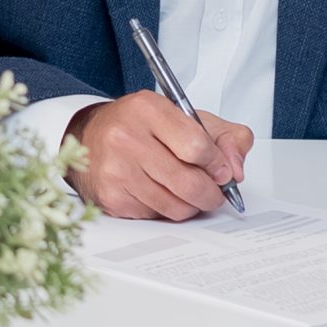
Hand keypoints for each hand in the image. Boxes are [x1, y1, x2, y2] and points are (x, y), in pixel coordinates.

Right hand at [64, 92, 251, 219]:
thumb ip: (225, 136)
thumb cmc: (140, 126)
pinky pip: (156, 216)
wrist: (90, 136)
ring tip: (186, 191)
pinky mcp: (111, 198)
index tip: (222, 170)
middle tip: (213, 192)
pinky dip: (165, 210)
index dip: (218, 164)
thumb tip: (236, 169)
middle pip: (189, 183)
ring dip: (190, 205)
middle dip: (211, 194)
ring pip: (175, 207)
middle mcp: (126, 138)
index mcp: (147, 110)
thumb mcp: (185, 116)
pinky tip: (159, 193)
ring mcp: (116, 170)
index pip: (197, 146)